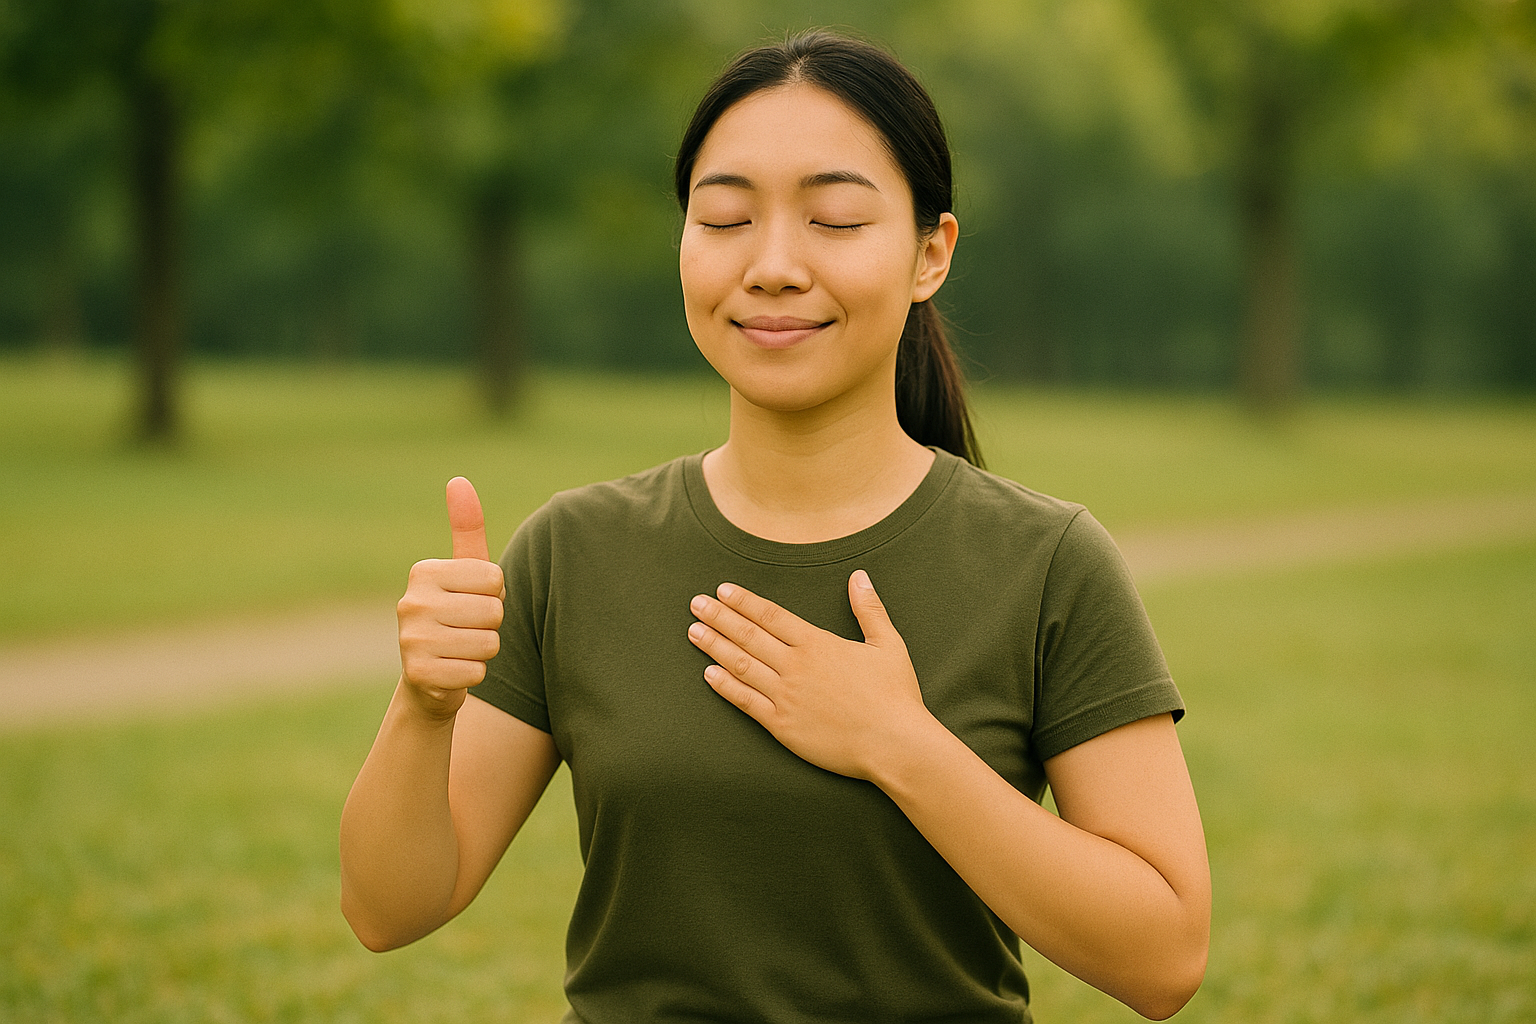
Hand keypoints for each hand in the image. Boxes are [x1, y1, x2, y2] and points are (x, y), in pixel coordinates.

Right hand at [396, 477, 504, 718]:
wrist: (429, 678)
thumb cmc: (457, 614)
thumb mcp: (465, 572)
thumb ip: (467, 529)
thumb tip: (459, 480)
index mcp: (423, 572)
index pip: (495, 578)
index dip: (495, 593)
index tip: (472, 600)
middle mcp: (410, 602)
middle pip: (493, 611)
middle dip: (491, 624)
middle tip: (467, 629)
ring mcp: (411, 640)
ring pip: (489, 643)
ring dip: (484, 650)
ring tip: (461, 648)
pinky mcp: (418, 675)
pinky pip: (477, 672)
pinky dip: (473, 675)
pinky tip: (453, 671)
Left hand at [686, 570, 937, 780]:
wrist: (894, 743)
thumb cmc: (895, 695)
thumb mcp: (888, 644)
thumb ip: (869, 609)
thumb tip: (859, 576)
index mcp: (817, 644)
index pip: (771, 615)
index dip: (744, 601)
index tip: (723, 590)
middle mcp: (796, 666)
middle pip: (748, 635)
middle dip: (719, 617)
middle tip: (696, 603)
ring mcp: (785, 696)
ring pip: (741, 665)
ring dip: (714, 646)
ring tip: (693, 631)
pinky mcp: (782, 726)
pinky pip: (746, 702)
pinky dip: (725, 686)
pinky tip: (708, 674)